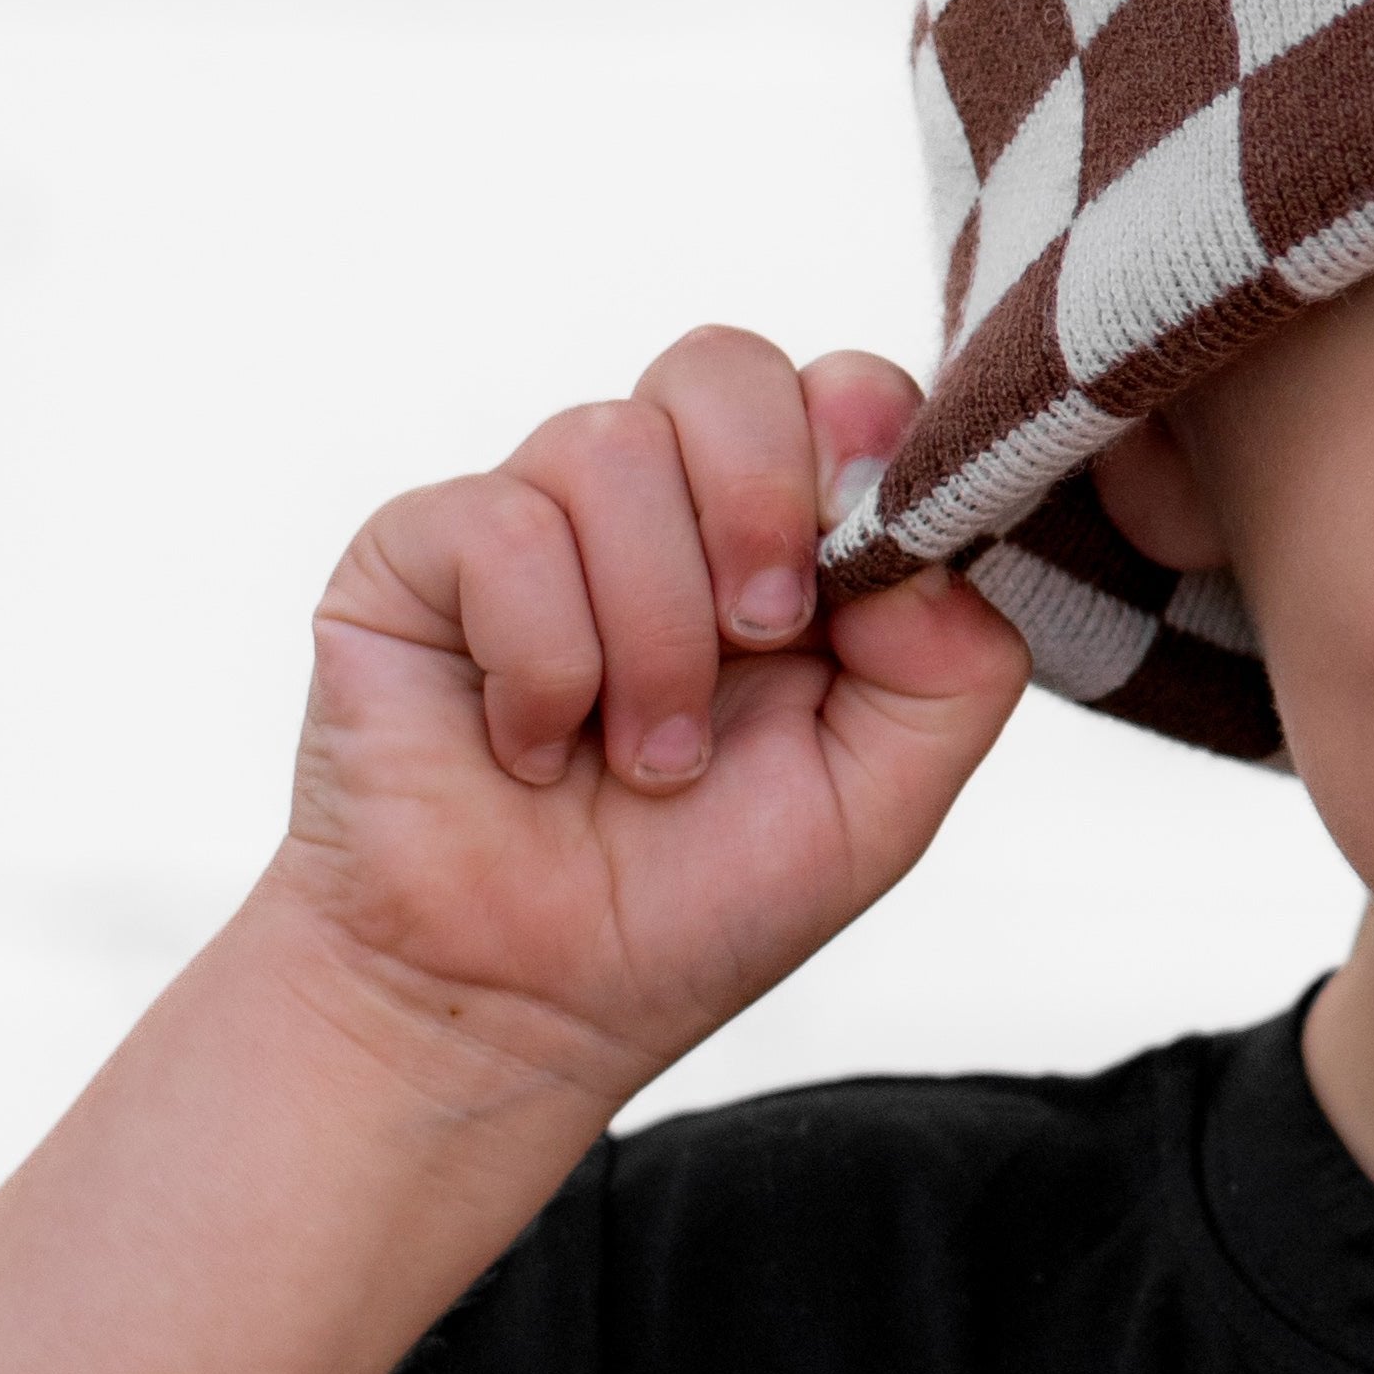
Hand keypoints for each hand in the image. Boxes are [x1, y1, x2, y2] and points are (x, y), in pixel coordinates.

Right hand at [259, 330, 1027, 1109]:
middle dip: (762, 503)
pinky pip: (501, 526)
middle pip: (725, 364)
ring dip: (653, 631)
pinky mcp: (418, 552)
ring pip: (612, 445)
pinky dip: (545, 663)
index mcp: (783, 535)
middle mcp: (661, 501)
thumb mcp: (885, 795)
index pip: (843, 389)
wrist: (517, 1009)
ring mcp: (535, 515)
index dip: (862, 447)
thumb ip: (954, 656)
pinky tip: (535, 749)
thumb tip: (915, 525)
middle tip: (762, 642)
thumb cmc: (697, 899)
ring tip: (644, 756)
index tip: (854, 574)